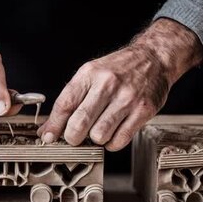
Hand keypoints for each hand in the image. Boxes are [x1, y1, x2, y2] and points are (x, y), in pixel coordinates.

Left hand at [37, 18, 202, 150]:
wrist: (154, 58)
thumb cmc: (118, 69)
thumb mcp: (90, 74)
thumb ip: (70, 99)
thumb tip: (49, 128)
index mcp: (90, 74)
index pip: (65, 104)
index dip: (54, 125)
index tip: (48, 137)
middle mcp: (108, 84)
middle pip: (79, 124)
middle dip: (73, 137)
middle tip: (75, 137)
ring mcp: (127, 98)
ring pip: (99, 136)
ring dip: (95, 140)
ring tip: (98, 130)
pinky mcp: (143, 111)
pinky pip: (119, 140)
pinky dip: (112, 143)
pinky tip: (112, 133)